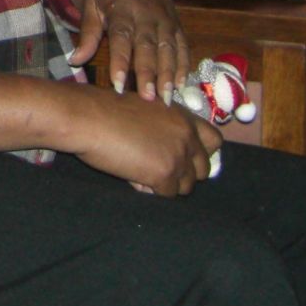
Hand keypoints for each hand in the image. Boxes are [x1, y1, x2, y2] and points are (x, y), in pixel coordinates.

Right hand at [58, 84, 220, 195]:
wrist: (89, 117)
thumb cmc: (106, 110)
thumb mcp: (144, 111)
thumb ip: (162, 128)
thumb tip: (163, 151)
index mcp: (183, 117)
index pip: (215, 140)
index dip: (201, 153)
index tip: (184, 157)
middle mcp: (187, 135)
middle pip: (203, 169)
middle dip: (184, 174)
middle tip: (161, 171)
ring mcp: (178, 155)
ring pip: (187, 186)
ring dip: (168, 185)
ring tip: (144, 175)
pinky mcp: (165, 173)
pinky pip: (167, 194)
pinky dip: (152, 191)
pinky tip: (134, 179)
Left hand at [69, 0, 188, 101]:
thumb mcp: (90, 4)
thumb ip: (87, 33)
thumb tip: (75, 61)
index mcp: (122, 9)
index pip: (121, 39)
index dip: (121, 62)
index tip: (118, 85)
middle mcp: (147, 14)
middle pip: (148, 47)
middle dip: (149, 73)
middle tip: (149, 99)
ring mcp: (164, 18)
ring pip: (169, 48)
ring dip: (169, 74)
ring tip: (167, 98)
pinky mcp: (176, 22)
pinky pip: (183, 45)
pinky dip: (184, 64)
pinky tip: (182, 83)